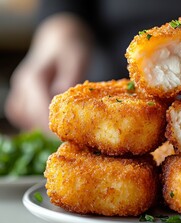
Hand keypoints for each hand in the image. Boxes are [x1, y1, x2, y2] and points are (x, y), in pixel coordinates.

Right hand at [5, 13, 91, 133]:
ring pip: (25, 120)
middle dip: (48, 131)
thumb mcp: (77, 59)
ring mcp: (21, 92)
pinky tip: (58, 126)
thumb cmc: (71, 48)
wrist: (61, 39)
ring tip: (66, 135)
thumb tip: (62, 96)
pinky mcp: (24, 98)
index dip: (50, 126)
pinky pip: (26, 118)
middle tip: (69, 143)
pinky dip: (39, 123)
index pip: (37, 108)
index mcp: (33, 78)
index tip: (64, 140)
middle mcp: (22, 86)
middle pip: (30, 117)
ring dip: (42, 128)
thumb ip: (69, 78)